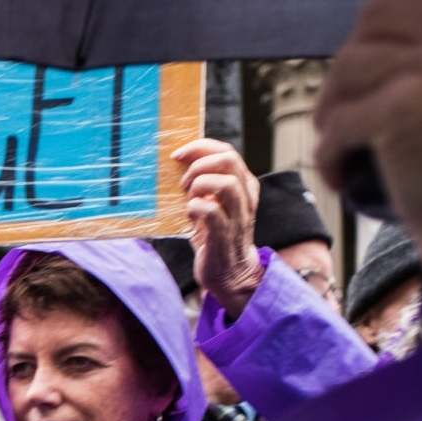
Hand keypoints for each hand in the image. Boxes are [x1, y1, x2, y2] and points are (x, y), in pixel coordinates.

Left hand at [177, 138, 262, 320]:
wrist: (230, 273)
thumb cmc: (215, 236)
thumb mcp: (212, 204)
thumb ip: (203, 185)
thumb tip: (177, 164)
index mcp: (243, 184)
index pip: (226, 151)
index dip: (200, 147)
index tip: (178, 155)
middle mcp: (245, 196)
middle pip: (229, 159)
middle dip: (199, 164)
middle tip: (183, 182)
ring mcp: (237, 216)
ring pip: (226, 183)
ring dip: (199, 184)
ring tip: (188, 198)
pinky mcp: (224, 235)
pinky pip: (211, 211)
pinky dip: (194, 208)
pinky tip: (189, 216)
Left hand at [315, 0, 421, 328]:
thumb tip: (398, 6)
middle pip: (376, 15)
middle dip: (356, 68)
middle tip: (364, 119)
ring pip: (347, 64)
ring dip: (337, 111)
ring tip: (362, 152)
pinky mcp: (411, 105)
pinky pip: (336, 116)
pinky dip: (331, 152)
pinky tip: (349, 177)